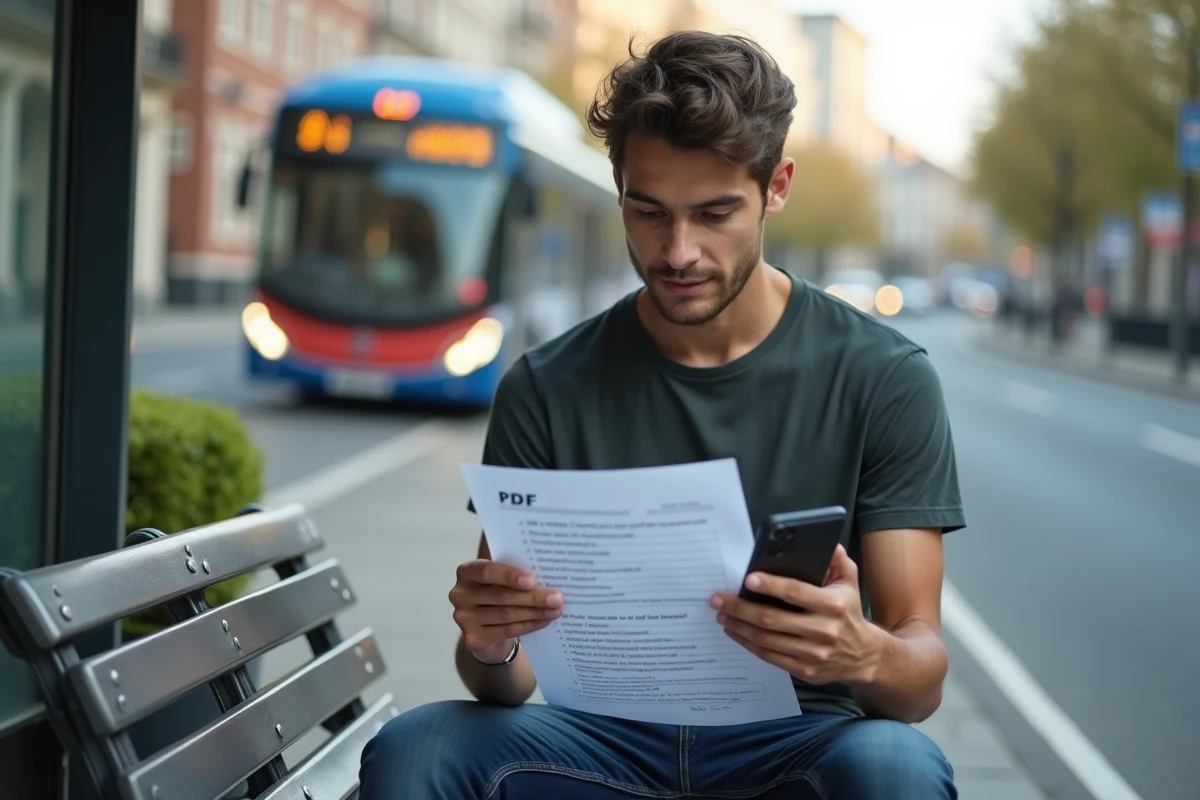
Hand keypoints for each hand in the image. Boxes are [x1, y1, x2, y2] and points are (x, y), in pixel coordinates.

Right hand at [449, 560, 562, 662]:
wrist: (487, 629)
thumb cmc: (499, 594)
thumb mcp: (502, 580)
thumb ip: (515, 575)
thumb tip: (548, 575)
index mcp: (466, 571)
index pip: (487, 571)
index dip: (509, 576)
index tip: (532, 581)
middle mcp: (459, 594)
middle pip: (500, 595)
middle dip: (532, 597)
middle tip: (556, 598)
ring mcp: (463, 618)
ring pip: (505, 614)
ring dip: (534, 612)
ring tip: (556, 610)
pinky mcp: (472, 639)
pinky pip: (506, 631)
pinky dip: (528, 626)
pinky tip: (544, 621)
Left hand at [709, 545, 880, 685]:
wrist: (864, 655)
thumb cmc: (848, 612)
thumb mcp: (850, 583)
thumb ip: (838, 561)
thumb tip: (827, 544)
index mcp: (833, 605)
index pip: (795, 592)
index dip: (770, 585)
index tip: (748, 579)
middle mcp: (823, 631)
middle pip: (772, 619)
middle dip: (740, 608)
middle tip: (718, 599)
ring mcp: (813, 654)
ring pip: (766, 639)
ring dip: (739, 626)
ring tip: (722, 614)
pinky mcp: (804, 671)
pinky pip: (769, 656)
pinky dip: (748, 643)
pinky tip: (735, 631)